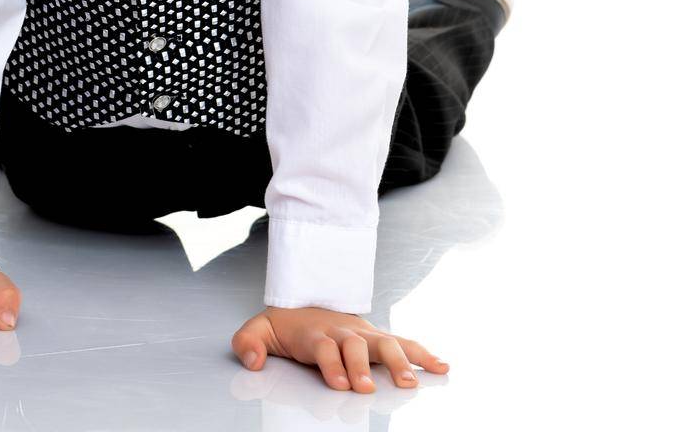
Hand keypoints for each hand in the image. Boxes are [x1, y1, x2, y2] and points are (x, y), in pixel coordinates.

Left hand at [231, 306, 448, 391]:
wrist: (305, 299)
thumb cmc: (285, 324)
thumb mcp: (257, 329)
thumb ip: (248, 343)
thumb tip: (253, 361)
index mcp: (316, 332)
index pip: (325, 347)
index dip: (332, 364)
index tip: (338, 384)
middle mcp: (344, 332)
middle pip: (357, 345)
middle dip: (364, 366)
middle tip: (366, 388)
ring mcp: (363, 334)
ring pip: (385, 343)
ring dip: (399, 362)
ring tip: (410, 383)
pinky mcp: (377, 339)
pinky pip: (404, 343)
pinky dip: (423, 354)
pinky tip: (440, 366)